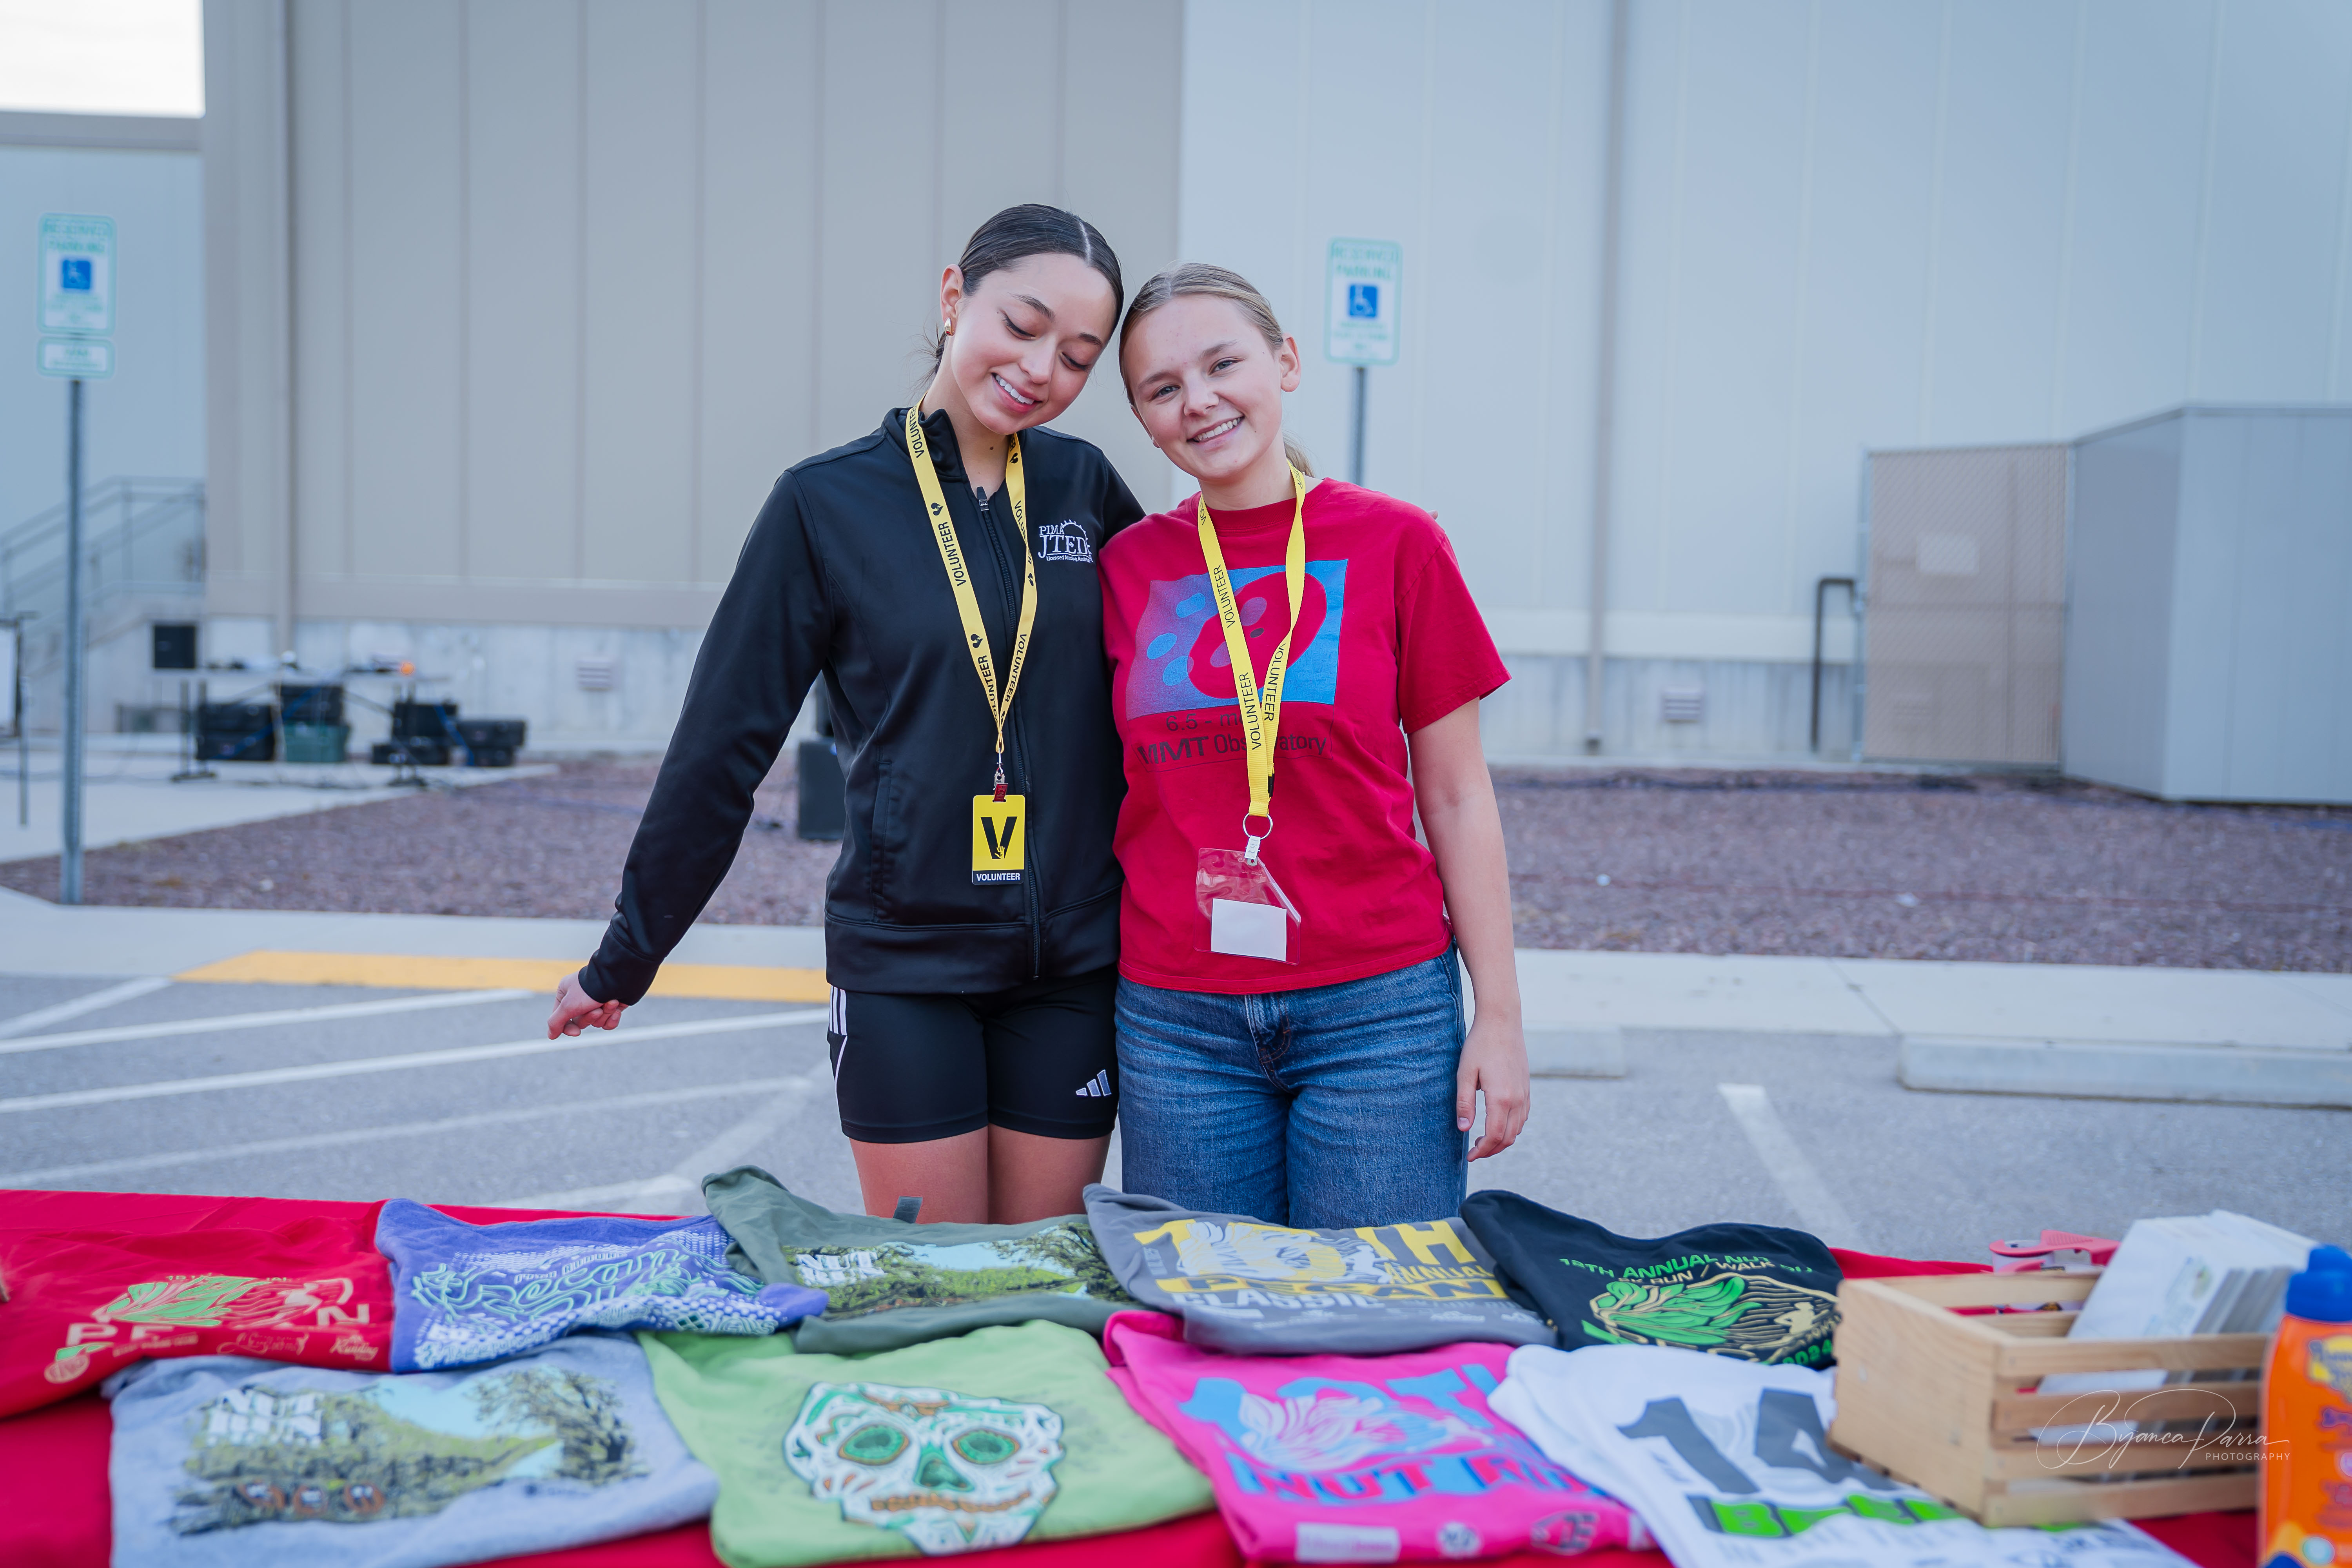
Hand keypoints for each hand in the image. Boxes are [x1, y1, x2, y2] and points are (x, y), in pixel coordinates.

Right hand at [547, 969, 625, 1039]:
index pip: (561, 1018)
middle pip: (581, 1021)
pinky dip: (613, 1019)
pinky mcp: (612, 1005)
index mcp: (566, 993)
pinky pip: (609, 1022)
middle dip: (591, 1017)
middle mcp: (581, 997)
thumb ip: (556, 1022)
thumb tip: (551, 1035)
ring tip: (611, 1002)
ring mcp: (598, 1001)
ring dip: (605, 1015)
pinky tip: (617, 1010)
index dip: (568, 1028)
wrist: (621, 977)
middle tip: (598, 1009)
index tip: (576, 1032)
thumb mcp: (568, 1006)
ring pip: (597, 1022)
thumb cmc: (591, 989)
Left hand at [1456, 1014, 1529, 1161]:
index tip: (1469, 1156)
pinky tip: (1497, 1124)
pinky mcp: (1527, 1088)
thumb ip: (1464, 1103)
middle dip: (1492, 1150)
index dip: (1482, 1151)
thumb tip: (1464, 1129)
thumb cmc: (1479, 1045)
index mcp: (1501, 1098)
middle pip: (1509, 1138)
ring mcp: (1525, 1094)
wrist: (1502, 1022)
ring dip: (1502, 1140)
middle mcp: (1517, 1099)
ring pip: (1518, 1129)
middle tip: (1474, 1152)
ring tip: (1483, 1140)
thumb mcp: (1464, 1074)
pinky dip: (1511, 1128)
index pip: (1495, 1136)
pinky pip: (1523, 1117)